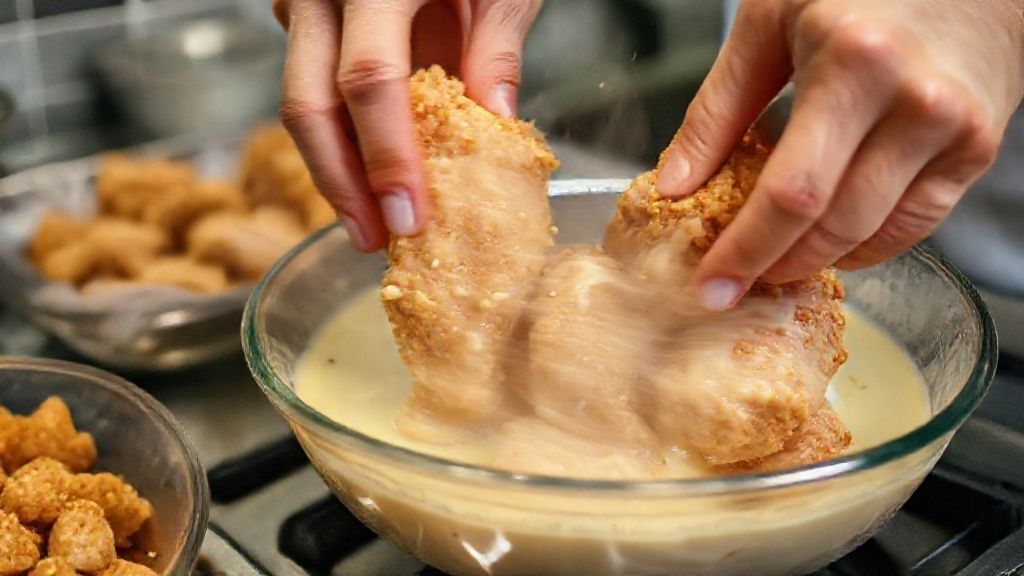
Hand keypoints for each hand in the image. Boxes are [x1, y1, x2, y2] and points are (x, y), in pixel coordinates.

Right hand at [273, 0, 542, 251]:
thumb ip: (495, 45)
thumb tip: (497, 123)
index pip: (371, 81)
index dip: (388, 158)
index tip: (411, 219)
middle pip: (309, 105)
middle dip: (340, 184)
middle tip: (374, 241)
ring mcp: (303, 2)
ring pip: (299, 102)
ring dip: (331, 170)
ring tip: (368, 224)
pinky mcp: (305, 18)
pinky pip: (311, 87)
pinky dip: (337, 137)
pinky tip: (364, 177)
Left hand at [657, 0, 1023, 309]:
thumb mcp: (770, 21)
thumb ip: (718, 108)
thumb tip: (676, 186)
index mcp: (853, 62)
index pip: (790, 192)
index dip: (745, 250)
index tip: (711, 284)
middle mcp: (913, 102)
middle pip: (831, 224)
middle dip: (773, 266)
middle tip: (735, 283)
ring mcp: (954, 130)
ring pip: (871, 234)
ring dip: (814, 259)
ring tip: (774, 261)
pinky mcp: (977, 148)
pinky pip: (913, 224)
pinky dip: (863, 244)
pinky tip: (828, 241)